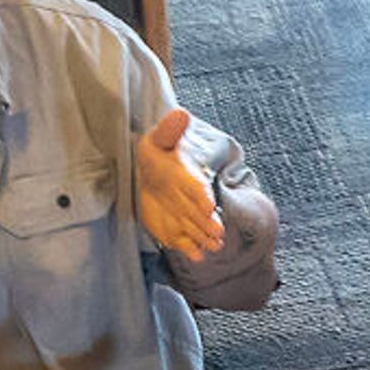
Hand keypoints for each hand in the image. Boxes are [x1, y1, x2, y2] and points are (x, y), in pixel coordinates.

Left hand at [135, 107, 227, 258]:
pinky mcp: (175, 230)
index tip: (209, 205)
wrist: (150, 174)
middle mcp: (189, 199)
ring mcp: (184, 216)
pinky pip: (184, 241)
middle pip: (199, 212)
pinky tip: (196, 257)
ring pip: (195, 229)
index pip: (197, 187)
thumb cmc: (158, 155)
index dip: (201, 196)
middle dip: (208, 222)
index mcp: (188, 177)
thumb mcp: (159, 140)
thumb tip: (180, 113)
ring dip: (204, 238)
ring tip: (214, 246)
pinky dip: (190, 250)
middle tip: (218, 233)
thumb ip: (170, 130)